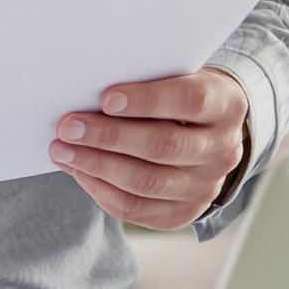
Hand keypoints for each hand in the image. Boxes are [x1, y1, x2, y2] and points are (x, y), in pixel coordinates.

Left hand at [49, 66, 250, 230]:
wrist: (209, 130)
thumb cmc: (180, 93)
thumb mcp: (176, 76)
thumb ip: (146, 79)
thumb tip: (87, 89)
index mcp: (226, 106)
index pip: (189, 102)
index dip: (147, 100)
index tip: (105, 98)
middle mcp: (222, 150)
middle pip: (163, 146)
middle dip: (108, 137)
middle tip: (68, 127)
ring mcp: (206, 186)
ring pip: (146, 182)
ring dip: (97, 166)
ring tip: (63, 150)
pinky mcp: (184, 212)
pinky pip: (137, 209)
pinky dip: (102, 190)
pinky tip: (80, 171)